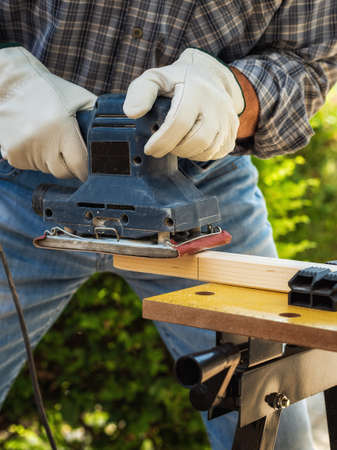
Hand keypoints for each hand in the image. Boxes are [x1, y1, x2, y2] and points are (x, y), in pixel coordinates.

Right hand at [0, 47, 96, 179]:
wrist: (10, 83)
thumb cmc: (47, 89)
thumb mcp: (78, 98)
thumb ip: (96, 116)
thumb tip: (114, 135)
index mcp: (61, 128)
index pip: (79, 165)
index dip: (86, 170)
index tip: (89, 169)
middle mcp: (42, 142)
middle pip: (63, 172)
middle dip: (70, 166)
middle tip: (69, 152)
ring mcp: (26, 150)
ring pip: (47, 170)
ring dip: (51, 161)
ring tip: (49, 139)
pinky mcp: (13, 154)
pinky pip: (31, 167)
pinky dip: (35, 159)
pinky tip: (35, 141)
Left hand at [123, 48, 244, 160]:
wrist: (209, 76)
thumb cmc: (177, 81)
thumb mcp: (155, 78)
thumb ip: (141, 92)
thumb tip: (132, 113)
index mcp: (196, 90)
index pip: (179, 122)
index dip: (162, 141)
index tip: (150, 149)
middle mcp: (216, 103)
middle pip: (197, 140)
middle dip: (175, 149)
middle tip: (163, 147)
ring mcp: (228, 117)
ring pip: (208, 149)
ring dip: (188, 153)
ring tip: (176, 145)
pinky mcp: (233, 129)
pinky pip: (218, 152)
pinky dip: (202, 155)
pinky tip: (191, 146)